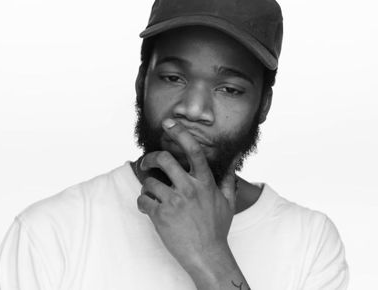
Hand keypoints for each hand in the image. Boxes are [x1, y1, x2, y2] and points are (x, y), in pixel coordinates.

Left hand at [137, 118, 238, 284]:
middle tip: (146, 162)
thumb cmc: (217, 228)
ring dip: (147, 187)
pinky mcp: (161, 216)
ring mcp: (174, 202)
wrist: (207, 255)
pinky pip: (142, 201)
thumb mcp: (228, 200)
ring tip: (152, 196)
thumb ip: (228, 177)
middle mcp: (189, 188)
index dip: (180, 133)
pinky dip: (142, 203)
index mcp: (205, 182)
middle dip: (150, 158)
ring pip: (149, 182)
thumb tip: (236, 157)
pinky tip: (149, 208)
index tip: (168, 124)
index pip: (193, 150)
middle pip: (164, 159)